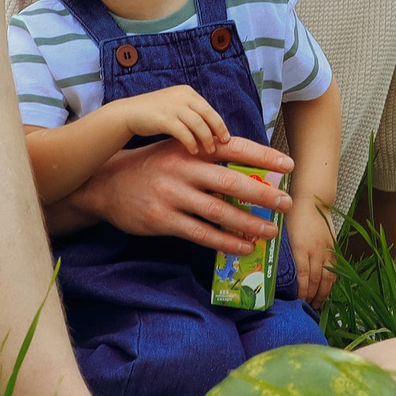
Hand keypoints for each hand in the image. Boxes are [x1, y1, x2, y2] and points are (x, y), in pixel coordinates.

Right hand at [61, 133, 293, 250]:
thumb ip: (208, 159)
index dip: (263, 156)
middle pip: (231, 181)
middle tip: (286, 203)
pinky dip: (225, 242)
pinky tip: (244, 247)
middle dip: (263, 194)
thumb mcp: (177, 152)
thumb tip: (252, 174)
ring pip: (218, 211)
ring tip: (271, 231)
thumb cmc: (151, 168)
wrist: (106, 184)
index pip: (233, 149)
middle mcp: (183, 169)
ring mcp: (172, 195)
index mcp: (190, 149)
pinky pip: (201, 233)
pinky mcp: (162, 220)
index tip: (289, 165)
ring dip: (249, 223)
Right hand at [101, 85, 229, 155]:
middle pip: (208, 114)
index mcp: (187, 92)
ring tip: (208, 151)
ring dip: (206, 139)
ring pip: (198, 124)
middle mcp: (182, 96)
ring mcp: (173, 106)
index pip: (209, 109)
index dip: (219, 124)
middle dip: (218, 131)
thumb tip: (211, 131)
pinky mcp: (164, 118)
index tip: (225, 137)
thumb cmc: (154, 114)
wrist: (128, 113)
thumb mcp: (175, 107)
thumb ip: (191, 114)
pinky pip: (184, 132)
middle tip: (223, 144)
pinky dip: (191, 143)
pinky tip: (193, 151)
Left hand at [288, 202, 336, 302]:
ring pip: (327, 277)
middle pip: (315, 279)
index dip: (300, 292)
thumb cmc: (293, 214)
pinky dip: (331, 282)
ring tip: (316, 305)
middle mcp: (316, 250)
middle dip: (310, 297)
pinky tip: (326, 291)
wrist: (313, 199)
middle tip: (304, 308)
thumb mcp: (282, 232)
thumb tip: (272, 271)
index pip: (303, 276)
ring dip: (322, 293)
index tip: (296, 302)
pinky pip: (334, 269)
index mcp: (301, 247)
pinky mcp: (334, 247)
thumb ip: (281, 251)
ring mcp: (327, 249)